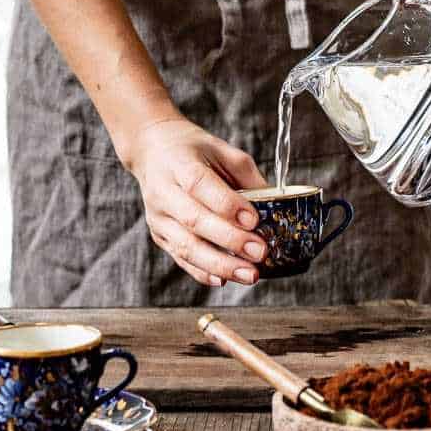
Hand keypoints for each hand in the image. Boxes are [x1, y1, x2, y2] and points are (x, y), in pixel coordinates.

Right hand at [124, 117, 268, 286]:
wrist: (153, 151)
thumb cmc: (195, 151)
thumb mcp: (224, 150)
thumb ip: (248, 177)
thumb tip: (276, 205)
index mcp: (180, 164)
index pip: (200, 185)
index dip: (226, 204)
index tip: (253, 220)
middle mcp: (164, 193)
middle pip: (194, 220)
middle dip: (230, 240)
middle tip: (260, 252)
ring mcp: (159, 217)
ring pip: (186, 246)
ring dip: (219, 264)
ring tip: (249, 275)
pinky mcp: (160, 235)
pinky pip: (180, 258)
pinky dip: (202, 272)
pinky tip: (223, 280)